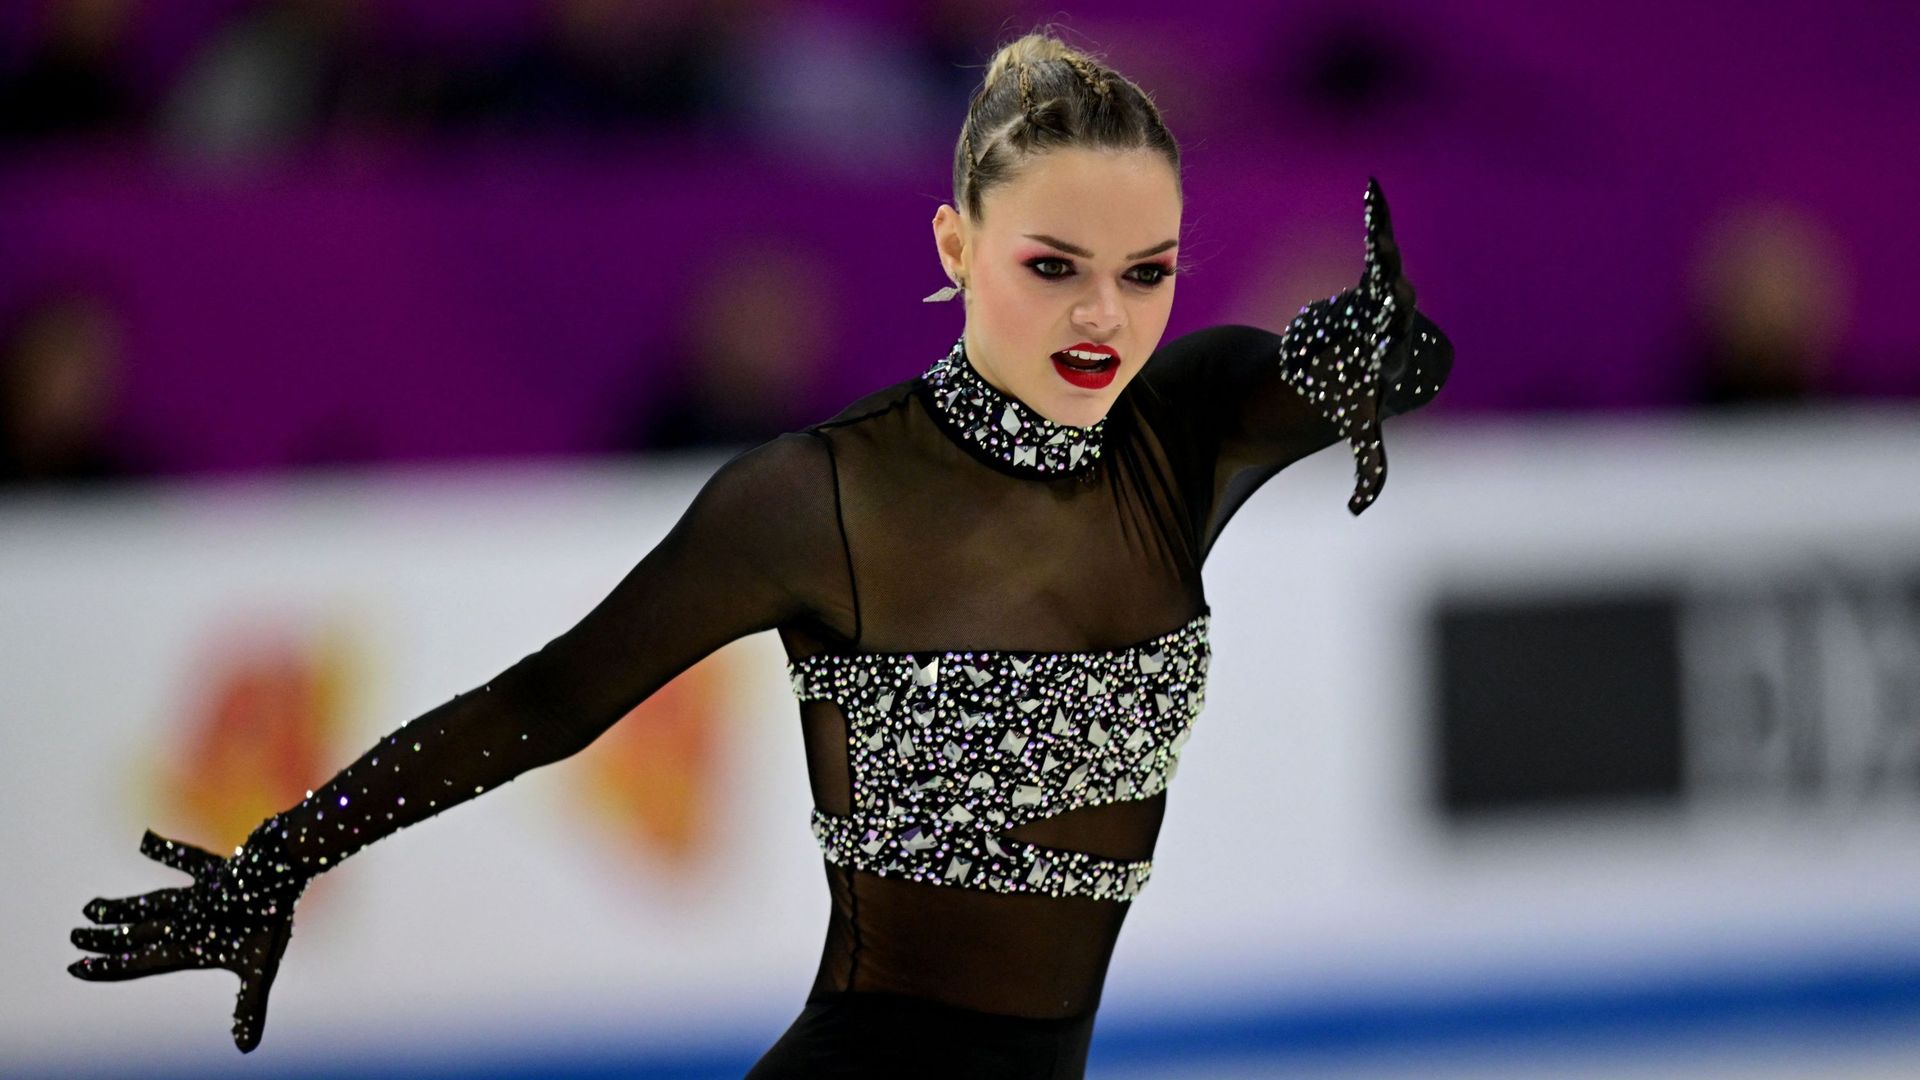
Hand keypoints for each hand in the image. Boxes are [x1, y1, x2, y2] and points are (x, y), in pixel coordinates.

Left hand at [69, 825, 306, 1052]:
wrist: (292, 868)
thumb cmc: (272, 915)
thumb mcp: (261, 965)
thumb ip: (249, 1005)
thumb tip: (245, 1050)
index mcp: (195, 947)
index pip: (142, 962)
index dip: (108, 967)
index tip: (75, 968)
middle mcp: (194, 924)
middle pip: (140, 934)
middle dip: (106, 938)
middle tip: (73, 937)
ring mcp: (204, 898)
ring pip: (153, 904)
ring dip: (121, 907)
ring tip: (88, 908)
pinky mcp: (219, 871)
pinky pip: (186, 860)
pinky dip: (165, 850)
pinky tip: (144, 840)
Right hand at [1277, 176, 1420, 514]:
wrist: (1325, 380)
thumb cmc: (1334, 405)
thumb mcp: (1356, 432)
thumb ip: (1368, 469)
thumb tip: (1360, 511)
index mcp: (1393, 357)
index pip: (1397, 340)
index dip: (1388, 331)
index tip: (1382, 325)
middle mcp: (1397, 327)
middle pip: (1396, 304)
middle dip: (1387, 296)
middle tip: (1380, 289)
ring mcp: (1386, 303)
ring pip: (1385, 274)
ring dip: (1383, 246)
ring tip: (1377, 228)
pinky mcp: (1372, 282)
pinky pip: (1378, 249)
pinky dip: (1379, 220)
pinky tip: (1376, 192)